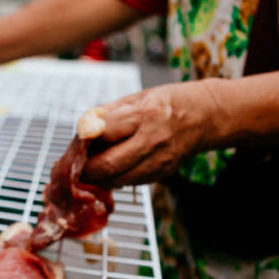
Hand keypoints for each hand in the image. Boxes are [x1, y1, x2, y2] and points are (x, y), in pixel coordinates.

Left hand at [81, 80, 223, 187]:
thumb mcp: (137, 96)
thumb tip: (82, 130)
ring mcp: (159, 161)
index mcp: (145, 115)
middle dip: (83, 169)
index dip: (81, 141)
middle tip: (71, 166)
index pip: (103, 133)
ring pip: (116, 180)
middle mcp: (153, 141)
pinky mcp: (162, 174)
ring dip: (95, 178)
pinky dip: (112, 179)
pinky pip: (128, 182)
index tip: (73, 142)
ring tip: (86, 168)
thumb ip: (107, 114)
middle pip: (107, 165)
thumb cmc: (169, 102)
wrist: (207, 116)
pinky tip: (107, 169)